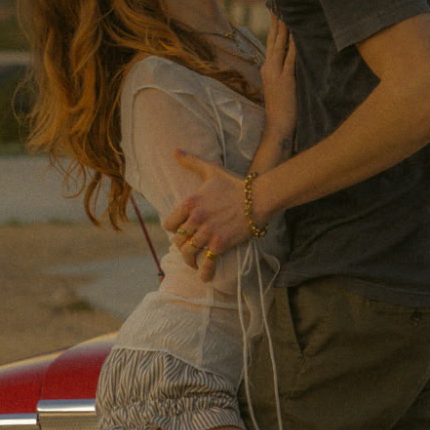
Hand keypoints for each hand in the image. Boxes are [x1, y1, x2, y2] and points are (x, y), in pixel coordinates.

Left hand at [165, 153, 250, 281]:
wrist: (258, 198)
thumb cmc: (235, 184)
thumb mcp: (211, 170)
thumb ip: (191, 162)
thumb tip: (174, 150)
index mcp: (190, 203)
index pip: (170, 224)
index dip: (174, 230)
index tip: (180, 233)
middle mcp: (196, 219)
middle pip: (179, 241)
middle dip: (183, 247)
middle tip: (189, 250)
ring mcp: (207, 233)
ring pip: (189, 253)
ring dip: (190, 261)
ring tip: (194, 264)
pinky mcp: (220, 244)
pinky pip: (207, 263)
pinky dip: (205, 273)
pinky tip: (205, 278)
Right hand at [260, 15, 297, 146]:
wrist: (277, 127)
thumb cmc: (282, 108)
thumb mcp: (281, 86)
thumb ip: (285, 72)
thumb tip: (293, 59)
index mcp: (268, 68)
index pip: (271, 42)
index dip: (275, 26)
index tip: (277, 9)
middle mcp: (269, 67)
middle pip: (274, 39)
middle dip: (278, 20)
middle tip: (280, 1)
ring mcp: (276, 73)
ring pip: (280, 46)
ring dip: (284, 28)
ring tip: (287, 11)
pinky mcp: (286, 80)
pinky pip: (290, 59)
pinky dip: (293, 46)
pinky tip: (297, 35)